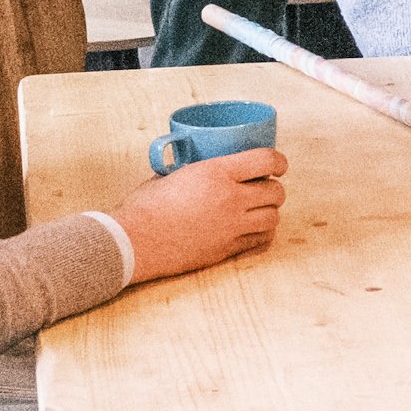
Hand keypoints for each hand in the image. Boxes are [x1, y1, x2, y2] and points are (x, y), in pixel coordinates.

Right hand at [113, 143, 288, 280]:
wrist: (131, 242)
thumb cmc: (144, 206)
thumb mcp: (173, 174)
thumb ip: (198, 171)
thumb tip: (208, 168)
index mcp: (216, 173)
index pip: (266, 161)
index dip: (279, 161)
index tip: (279, 165)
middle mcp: (230, 199)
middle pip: (275, 192)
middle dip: (274, 188)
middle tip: (264, 188)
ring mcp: (230, 228)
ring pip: (273, 218)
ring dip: (270, 212)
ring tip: (259, 210)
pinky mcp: (225, 250)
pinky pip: (259, 241)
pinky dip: (261, 233)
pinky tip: (253, 230)